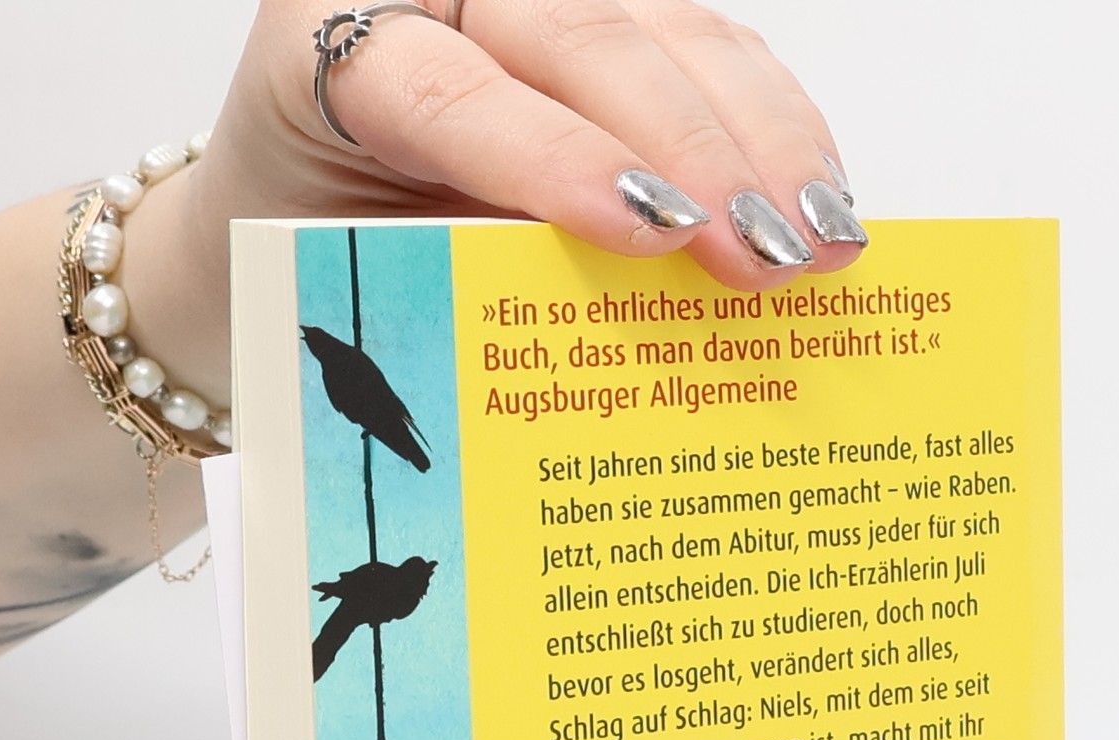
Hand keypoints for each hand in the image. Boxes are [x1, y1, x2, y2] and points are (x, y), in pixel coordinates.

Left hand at [191, 0, 862, 293]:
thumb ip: (465, 278)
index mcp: (335, 47)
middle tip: (767, 257)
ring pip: (672, 31)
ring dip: (764, 136)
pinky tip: (819, 197)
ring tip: (821, 239)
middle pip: (587, 38)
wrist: (297, 200)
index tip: (652, 233)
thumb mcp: (364, 277)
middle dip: (696, 153)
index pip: (456, 93)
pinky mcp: (607, 12)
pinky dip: (774, 123)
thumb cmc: (321, 246)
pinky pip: (707, 46)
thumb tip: (621, 329)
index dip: (559, 159)